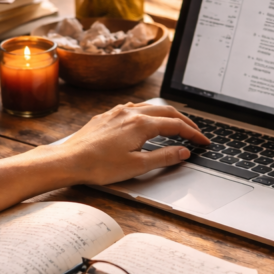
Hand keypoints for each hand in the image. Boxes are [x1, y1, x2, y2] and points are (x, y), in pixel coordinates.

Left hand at [55, 103, 208, 185]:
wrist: (69, 160)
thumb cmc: (99, 166)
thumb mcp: (137, 166)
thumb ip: (164, 157)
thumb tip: (183, 151)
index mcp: (141, 124)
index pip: (175, 125)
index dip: (193, 133)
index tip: (203, 142)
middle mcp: (130, 113)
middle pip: (166, 111)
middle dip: (184, 121)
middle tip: (196, 132)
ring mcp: (117, 113)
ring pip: (149, 107)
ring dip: (166, 114)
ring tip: (175, 125)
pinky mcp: (106, 116)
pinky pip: (133, 108)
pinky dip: (148, 112)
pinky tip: (146, 119)